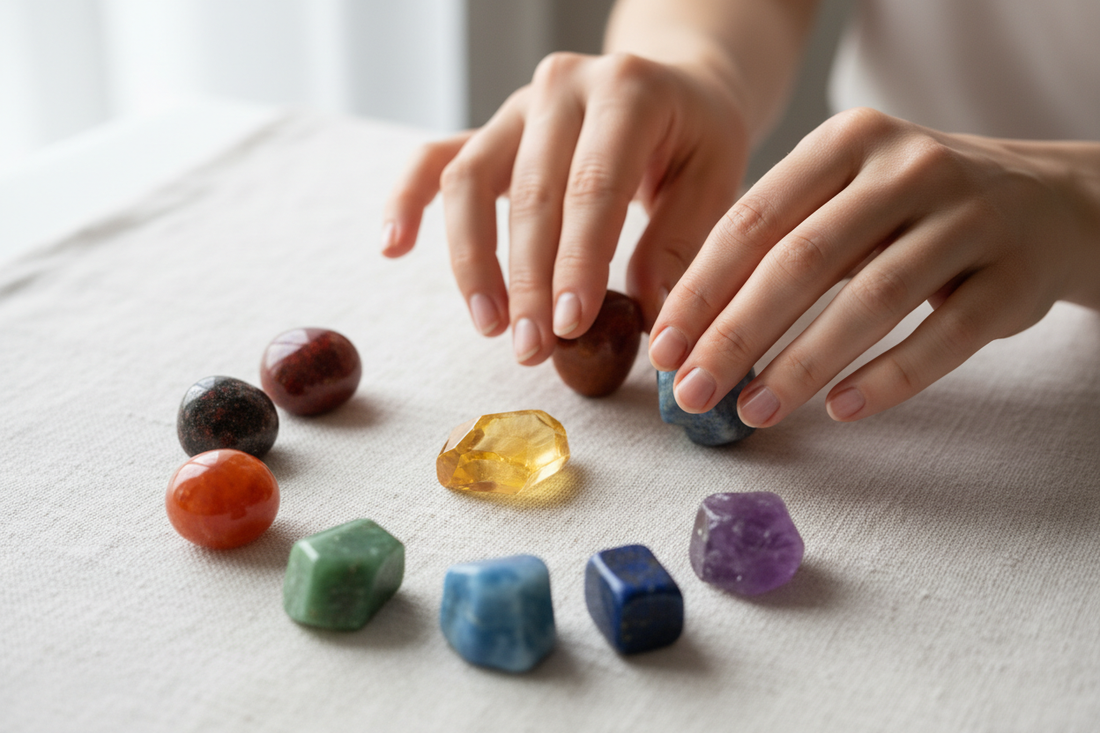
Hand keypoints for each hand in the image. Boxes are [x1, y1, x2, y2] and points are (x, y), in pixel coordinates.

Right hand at [383, 51, 750, 364]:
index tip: (569, 324)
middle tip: (533, 348)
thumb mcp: (715, 182)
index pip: (594, 184)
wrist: (676, 87)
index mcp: (627, 91)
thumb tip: (648, 323)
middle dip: (528, 280)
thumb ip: (680, 247)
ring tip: (490, 326)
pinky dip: (407, 200)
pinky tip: (394, 247)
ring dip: (472, 261)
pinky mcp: (489, 130)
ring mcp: (517, 106)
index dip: (577, 260)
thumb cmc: (699, 140)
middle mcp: (562, 88)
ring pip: (470, 180)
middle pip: (530, 192)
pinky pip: (434, 159)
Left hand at [649, 107, 1099, 425]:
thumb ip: (776, 243)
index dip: (702, 290)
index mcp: (847, 142)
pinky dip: (889, 377)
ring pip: (871, 299)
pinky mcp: (1012, 275)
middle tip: (693, 394)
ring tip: (755, 412)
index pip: (754, 219)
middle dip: (736, 334)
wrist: (1045, 202)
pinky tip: (841, 410)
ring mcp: (968, 218)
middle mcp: (908, 168)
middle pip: (803, 260)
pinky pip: (943, 335)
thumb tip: (689, 330)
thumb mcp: (845, 195)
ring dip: (803, 365)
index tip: (665, 349)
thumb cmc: (912, 210)